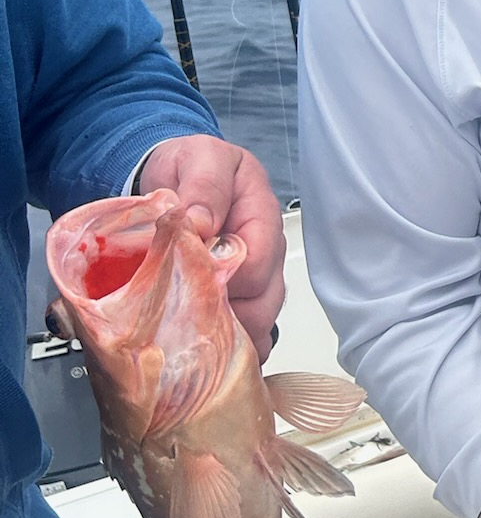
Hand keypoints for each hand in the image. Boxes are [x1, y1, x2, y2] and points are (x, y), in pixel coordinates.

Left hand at [139, 136, 285, 357]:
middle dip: (230, 320)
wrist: (177, 174)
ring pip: (259, 319)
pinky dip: (232, 347)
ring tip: (198, 352)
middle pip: (264, 300)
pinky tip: (213, 359)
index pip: (257, 262)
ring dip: (231, 338)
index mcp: (261, 213)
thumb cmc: (190, 166)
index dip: (225, 280)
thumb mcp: (196, 158)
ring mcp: (257, 274)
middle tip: (187, 330)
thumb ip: (203, 185)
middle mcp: (266, 249)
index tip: (187, 284)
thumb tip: (200, 221)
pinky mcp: (242, 293)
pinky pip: (248, 328)